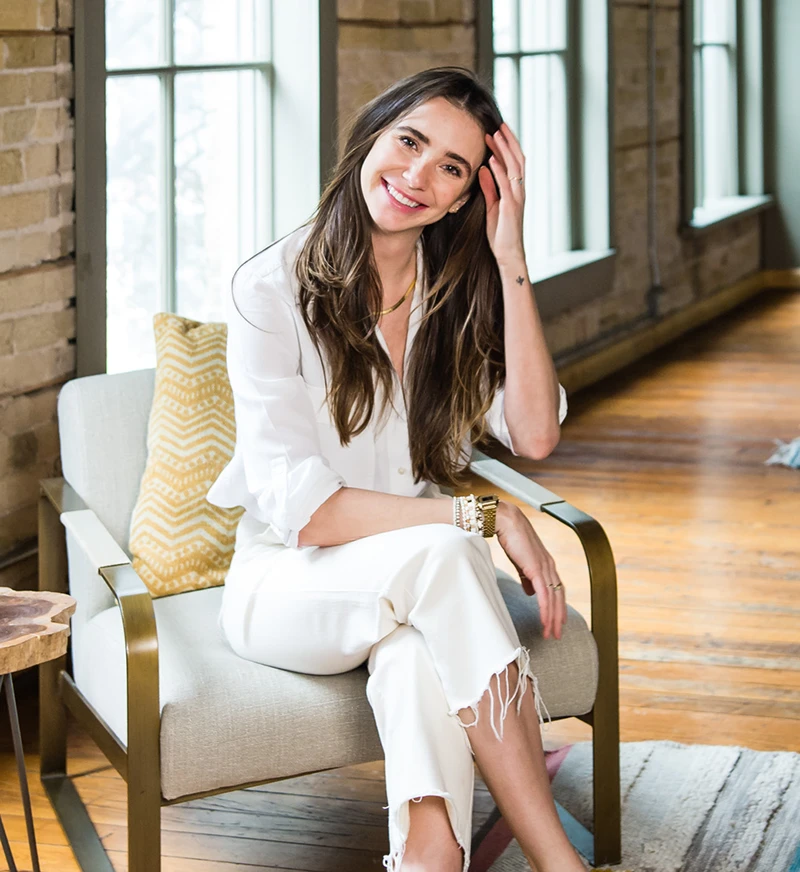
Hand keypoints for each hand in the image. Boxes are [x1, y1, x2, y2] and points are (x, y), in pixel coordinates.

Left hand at [478, 122, 526, 266]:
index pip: (513, 162)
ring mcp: (517, 198)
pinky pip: (506, 184)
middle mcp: (519, 191)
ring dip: (504, 150)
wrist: (508, 253)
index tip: (497, 132)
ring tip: (496, 135)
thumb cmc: (500, 233)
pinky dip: (499, 170)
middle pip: (517, 160)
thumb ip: (489, 187)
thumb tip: (483, 169)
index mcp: (515, 190)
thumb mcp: (492, 206)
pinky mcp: (511, 206)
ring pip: (514, 168)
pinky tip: (492, 159)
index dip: (507, 146)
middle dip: (508, 142)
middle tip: (498, 125)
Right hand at [495, 501, 566, 639]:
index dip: (557, 606)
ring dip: (552, 617)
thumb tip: (531, 591)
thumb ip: (527, 576)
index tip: (555, 621)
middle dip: (559, 617)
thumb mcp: (521, 560)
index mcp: (546, 564)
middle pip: (559, 597)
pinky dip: (545, 609)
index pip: (556, 589)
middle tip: (557, 634)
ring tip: (550, 632)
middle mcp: (549, 566)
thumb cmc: (511, 536)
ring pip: (553, 598)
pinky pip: (544, 594)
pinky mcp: (536, 568)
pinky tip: (544, 619)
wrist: (506, 521)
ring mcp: (544, 567)